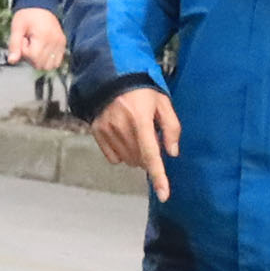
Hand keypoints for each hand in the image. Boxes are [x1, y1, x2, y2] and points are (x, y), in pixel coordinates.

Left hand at [4, 5, 68, 73]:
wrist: (40, 5)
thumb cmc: (28, 15)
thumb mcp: (17, 27)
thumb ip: (14, 45)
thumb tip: (12, 61)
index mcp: (44, 36)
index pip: (33, 57)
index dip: (24, 51)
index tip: (23, 40)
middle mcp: (55, 41)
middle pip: (40, 64)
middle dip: (31, 57)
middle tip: (29, 44)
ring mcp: (60, 44)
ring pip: (48, 66)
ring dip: (39, 60)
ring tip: (35, 47)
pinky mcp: (63, 45)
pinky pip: (56, 62)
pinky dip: (47, 60)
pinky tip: (42, 50)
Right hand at [90, 84, 182, 198]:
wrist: (113, 75)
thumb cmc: (143, 89)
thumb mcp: (163, 103)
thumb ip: (171, 128)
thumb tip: (172, 153)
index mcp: (141, 120)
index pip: (151, 155)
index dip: (158, 176)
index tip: (164, 195)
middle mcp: (122, 127)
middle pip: (140, 160)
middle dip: (149, 156)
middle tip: (150, 136)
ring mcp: (107, 130)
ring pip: (127, 160)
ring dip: (136, 155)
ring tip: (136, 133)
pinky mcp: (97, 131)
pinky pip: (113, 157)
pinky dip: (121, 154)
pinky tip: (124, 138)